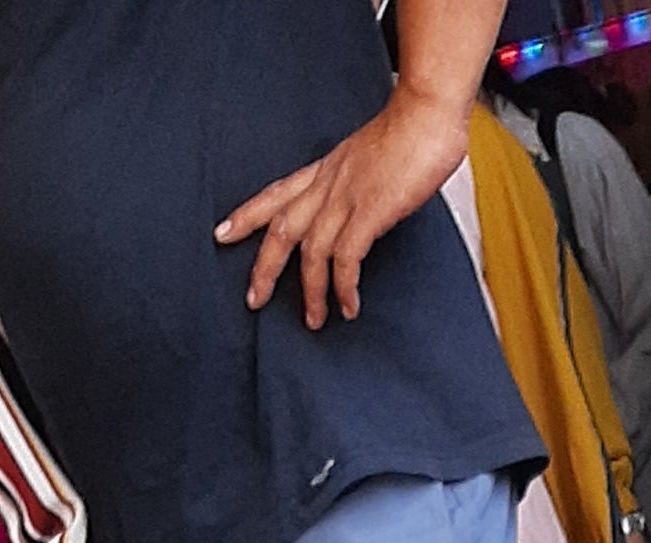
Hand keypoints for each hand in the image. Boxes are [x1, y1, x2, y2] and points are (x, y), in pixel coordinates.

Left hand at [215, 85, 473, 330]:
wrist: (426, 113)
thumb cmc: (410, 131)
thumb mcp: (369, 155)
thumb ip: (358, 180)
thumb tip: (363, 202)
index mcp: (326, 168)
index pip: (277, 193)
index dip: (247, 215)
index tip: (224, 233)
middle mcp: (328, 183)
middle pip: (282, 228)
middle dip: (264, 266)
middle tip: (254, 298)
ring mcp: (346, 197)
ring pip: (311, 251)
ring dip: (311, 292)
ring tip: (313, 320)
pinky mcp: (369, 211)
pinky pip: (346, 258)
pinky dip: (344, 287)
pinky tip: (348, 307)